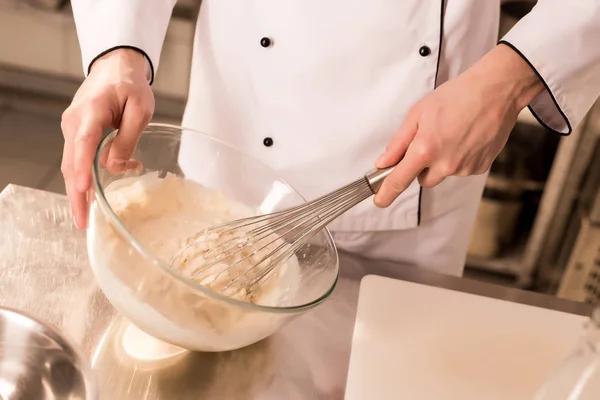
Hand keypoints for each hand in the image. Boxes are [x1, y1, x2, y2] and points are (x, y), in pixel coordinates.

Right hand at [61, 48, 153, 228]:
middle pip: (72, 163)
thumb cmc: (130, 86)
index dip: (83, 168)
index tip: (83, 189)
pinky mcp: (75, 134)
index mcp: (93, 111)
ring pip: (72, 165)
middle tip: (83, 222)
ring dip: (80, 190)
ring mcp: (72, 128)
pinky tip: (96, 193)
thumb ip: (128, 138)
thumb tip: (115, 166)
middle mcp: (75, 122)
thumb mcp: (141, 110)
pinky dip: (87, 176)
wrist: (115, 67)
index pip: (84, 143)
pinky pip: (78, 159)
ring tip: (88, 216)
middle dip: (76, 194)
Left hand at [373, 44, 543, 207]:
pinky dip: (460, 158)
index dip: (387, 193)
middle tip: (430, 141)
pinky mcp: (480, 167)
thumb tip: (383, 162)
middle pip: (422, 180)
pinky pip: (461, 169)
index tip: (380, 201)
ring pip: (443, 174)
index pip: (400, 180)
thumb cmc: (456, 96)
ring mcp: (465, 168)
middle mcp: (445, 164)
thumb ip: (398, 142)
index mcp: (425, 149)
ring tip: (452, 133)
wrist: (496, 91)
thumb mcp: (418, 113)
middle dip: (421, 167)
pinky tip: (466, 137)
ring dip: (442, 161)